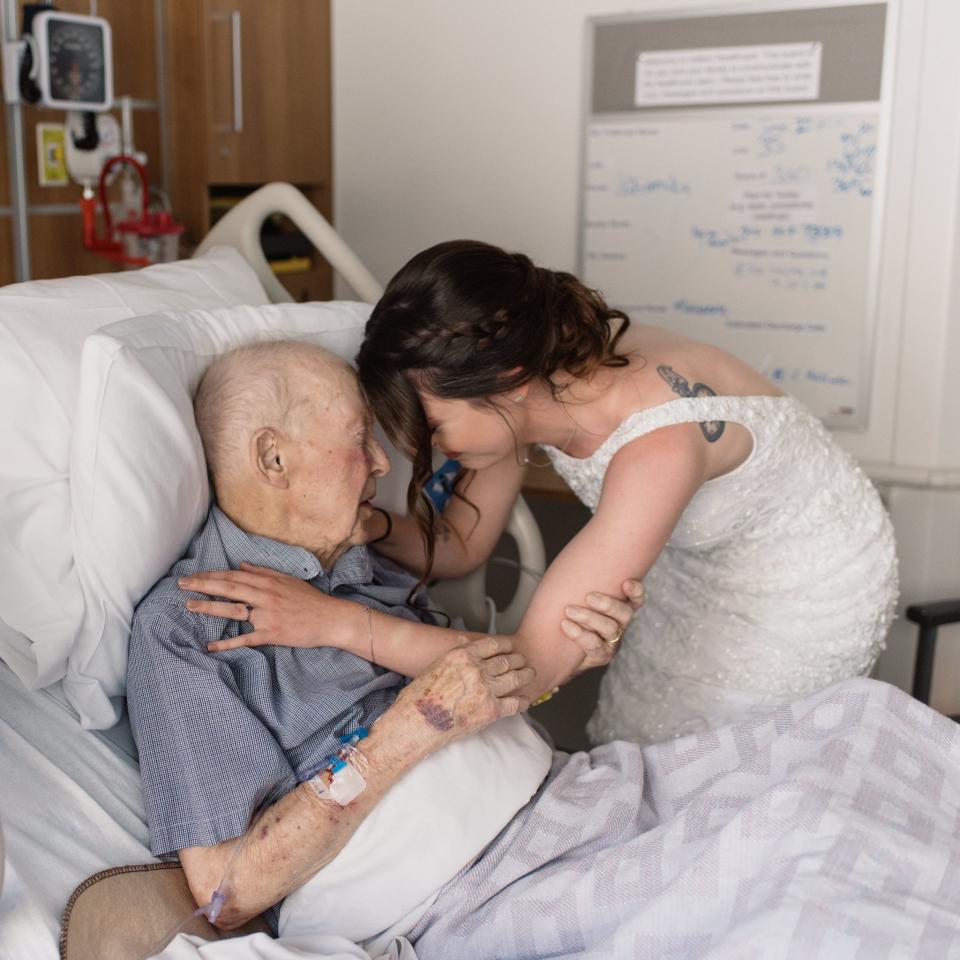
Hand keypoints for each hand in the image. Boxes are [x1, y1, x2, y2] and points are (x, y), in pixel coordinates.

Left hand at [178, 564, 341, 650]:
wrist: (330, 619)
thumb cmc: (310, 599)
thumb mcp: (288, 580)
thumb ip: (263, 572)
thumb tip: (242, 565)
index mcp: (268, 582)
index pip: (234, 576)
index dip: (211, 575)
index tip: (193, 576)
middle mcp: (265, 596)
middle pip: (229, 588)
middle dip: (203, 585)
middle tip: (182, 585)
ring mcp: (267, 615)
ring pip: (233, 610)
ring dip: (210, 607)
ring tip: (190, 606)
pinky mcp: (271, 633)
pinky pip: (245, 638)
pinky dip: (227, 643)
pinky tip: (211, 646)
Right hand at [395, 636, 534, 746]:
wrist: (417, 723)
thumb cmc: (420, 696)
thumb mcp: (436, 665)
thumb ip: (455, 655)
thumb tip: (464, 642)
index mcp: (462, 655)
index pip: (492, 644)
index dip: (506, 645)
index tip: (512, 646)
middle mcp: (476, 669)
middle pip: (506, 661)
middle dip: (517, 660)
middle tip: (524, 660)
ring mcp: (486, 690)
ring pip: (514, 678)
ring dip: (525, 675)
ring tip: (531, 674)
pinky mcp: (491, 711)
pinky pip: (514, 703)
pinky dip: (522, 701)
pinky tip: (525, 700)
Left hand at [560, 579, 645, 670]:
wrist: (555, 647)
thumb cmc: (568, 612)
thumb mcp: (576, 593)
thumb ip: (582, 578)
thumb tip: (579, 550)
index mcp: (620, 605)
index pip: (636, 598)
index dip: (635, 591)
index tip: (626, 583)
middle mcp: (620, 623)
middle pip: (624, 613)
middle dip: (608, 604)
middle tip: (589, 596)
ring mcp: (613, 640)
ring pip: (610, 628)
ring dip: (589, 617)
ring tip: (569, 610)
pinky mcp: (602, 655)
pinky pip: (595, 645)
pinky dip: (579, 634)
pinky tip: (565, 625)